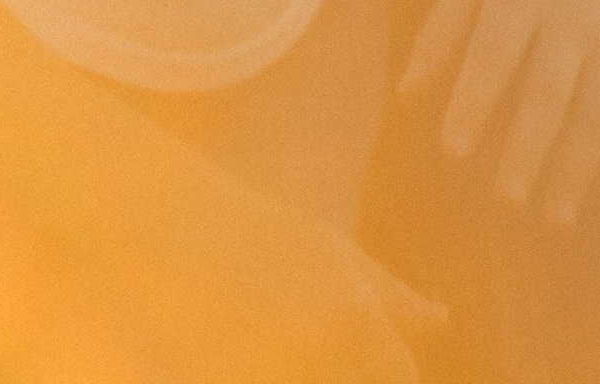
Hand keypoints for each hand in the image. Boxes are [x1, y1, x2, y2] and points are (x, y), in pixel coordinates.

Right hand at [117, 175, 443, 383]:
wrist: (157, 230)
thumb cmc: (253, 233)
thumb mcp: (330, 251)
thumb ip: (390, 295)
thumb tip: (442, 319)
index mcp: (353, 322)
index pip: (400, 379)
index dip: (389, 373)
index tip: (366, 358)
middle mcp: (318, 362)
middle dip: (352, 374)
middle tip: (320, 347)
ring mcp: (268, 379)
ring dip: (307, 375)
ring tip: (279, 345)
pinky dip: (268, 377)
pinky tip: (247, 357)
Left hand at [397, 0, 599, 227]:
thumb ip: (441, 31)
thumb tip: (404, 95)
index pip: (494, 53)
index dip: (474, 101)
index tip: (453, 149)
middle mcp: (568, 15)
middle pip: (549, 90)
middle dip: (528, 147)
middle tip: (506, 199)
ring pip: (597, 108)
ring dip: (578, 166)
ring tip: (556, 218)